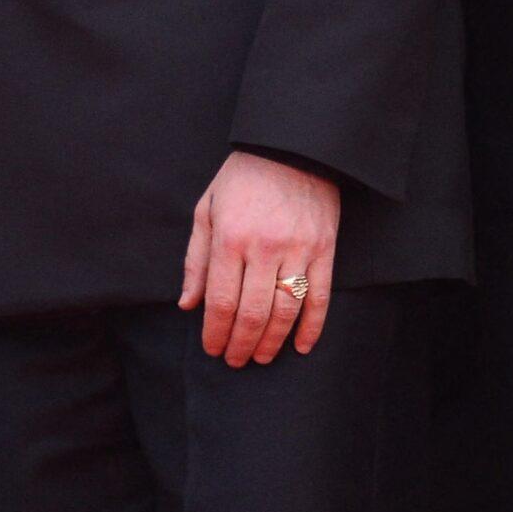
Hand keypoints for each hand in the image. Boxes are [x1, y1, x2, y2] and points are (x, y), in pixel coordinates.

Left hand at [177, 150, 339, 365]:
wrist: (291, 150)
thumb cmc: (241, 180)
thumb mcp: (207, 210)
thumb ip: (196, 259)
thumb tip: (188, 303)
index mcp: (230, 238)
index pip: (221, 301)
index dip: (215, 332)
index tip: (212, 350)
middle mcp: (264, 248)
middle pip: (252, 313)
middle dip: (240, 344)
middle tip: (234, 361)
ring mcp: (298, 251)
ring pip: (285, 312)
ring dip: (271, 342)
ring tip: (260, 357)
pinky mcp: (324, 251)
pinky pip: (319, 298)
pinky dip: (311, 327)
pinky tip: (301, 347)